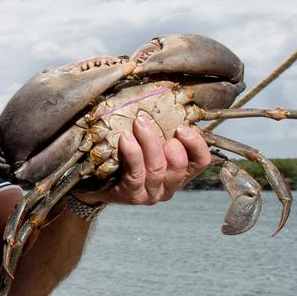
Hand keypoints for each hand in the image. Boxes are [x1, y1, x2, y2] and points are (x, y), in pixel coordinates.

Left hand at [74, 114, 210, 205]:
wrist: (96, 183)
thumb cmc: (125, 157)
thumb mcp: (148, 144)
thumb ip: (161, 131)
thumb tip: (166, 99)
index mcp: (179, 173)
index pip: (200, 161)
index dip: (196, 144)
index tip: (182, 127)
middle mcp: (168, 186)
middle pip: (178, 164)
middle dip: (168, 140)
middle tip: (150, 121)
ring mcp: (150, 194)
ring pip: (157, 168)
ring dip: (149, 142)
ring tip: (139, 123)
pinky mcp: (131, 196)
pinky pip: (135, 174)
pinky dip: (133, 155)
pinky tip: (126, 140)